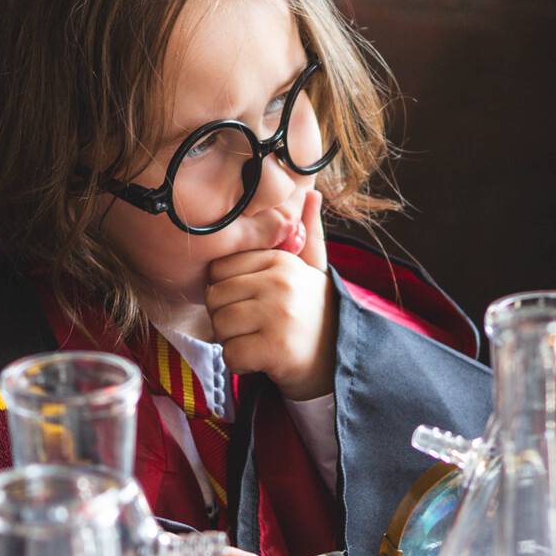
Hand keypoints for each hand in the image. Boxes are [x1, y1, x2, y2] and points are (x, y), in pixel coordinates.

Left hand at [205, 188, 335, 400]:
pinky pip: (231, 354)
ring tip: (256, 340)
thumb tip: (312, 193)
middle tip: (250, 326)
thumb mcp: (313, 269)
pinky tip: (259, 359)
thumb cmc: (315, 313)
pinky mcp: (275, 348)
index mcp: (281, 260)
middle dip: (225, 317)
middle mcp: (280, 282)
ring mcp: (278, 315)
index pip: (219, 269)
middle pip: (215, 297)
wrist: (340, 359)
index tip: (247, 301)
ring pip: (220, 326)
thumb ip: (308, 233)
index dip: (225, 289)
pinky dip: (239, 363)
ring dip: (231, 341)